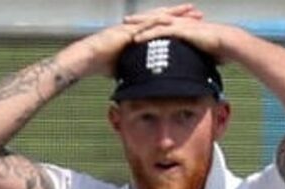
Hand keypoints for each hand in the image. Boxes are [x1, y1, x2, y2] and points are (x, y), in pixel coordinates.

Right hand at [77, 4, 203, 76]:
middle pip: (162, 18)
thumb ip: (137, 68)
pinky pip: (144, 24)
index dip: (176, 24)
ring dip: (174, 14)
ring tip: (190, 11)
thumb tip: (145, 81)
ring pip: (157, 17)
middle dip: (180, 15)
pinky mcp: (126, 30)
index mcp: (139, 34)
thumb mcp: (126, 66)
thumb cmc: (101, 63)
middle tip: (197, 13)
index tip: (191, 24)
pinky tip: (170, 19)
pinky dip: (157, 21)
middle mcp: (137, 27)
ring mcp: (132, 27)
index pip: (161, 27)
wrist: (87, 59)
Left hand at [126, 10, 232, 62]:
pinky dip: (147, 34)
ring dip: (140, 24)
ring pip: (155, 22)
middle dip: (140, 19)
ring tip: (126, 27)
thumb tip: (191, 67)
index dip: (151, 23)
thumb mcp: (202, 52)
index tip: (138, 26)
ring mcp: (181, 25)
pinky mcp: (182, 30)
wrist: (228, 43)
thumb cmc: (219, 49)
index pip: (164, 22)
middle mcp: (181, 22)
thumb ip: (193, 55)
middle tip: (125, 21)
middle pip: (156, 18)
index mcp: (185, 25)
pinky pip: (160, 31)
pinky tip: (137, 38)